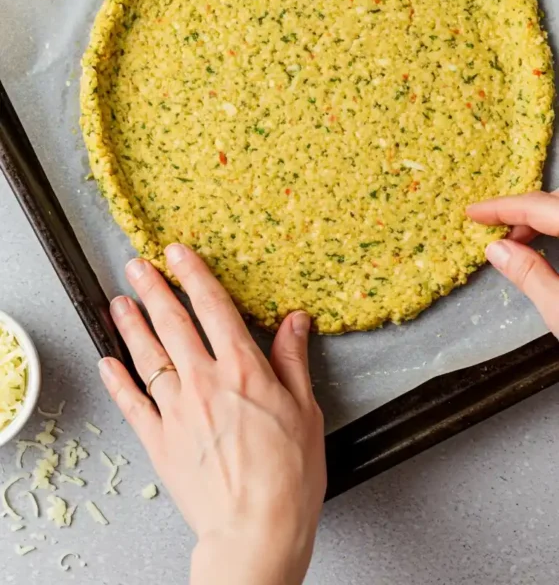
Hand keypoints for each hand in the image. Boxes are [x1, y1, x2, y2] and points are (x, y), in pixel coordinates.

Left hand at [99, 245, 325, 584]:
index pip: (213, 308)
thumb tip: (295, 320)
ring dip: (130, 325)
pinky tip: (107, 362)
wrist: (256, 531)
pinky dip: (117, 380)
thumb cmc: (288, 477)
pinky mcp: (159, 441)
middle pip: (172, 323)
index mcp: (243, 370)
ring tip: (119, 303)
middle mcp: (204, 382)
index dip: (194, 275)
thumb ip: (293, 359)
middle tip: (137, 266)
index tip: (178, 254)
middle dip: (153, 289)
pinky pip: (131, 403)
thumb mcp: (306, 410)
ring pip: (147, 356)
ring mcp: (177, 411)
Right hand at [468, 191, 558, 334]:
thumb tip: (496, 249)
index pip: (539, 206)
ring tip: (516, 240)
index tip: (472, 213)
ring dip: (541, 218)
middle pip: (555, 201)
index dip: (502, 208)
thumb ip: (531, 276)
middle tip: (493, 228)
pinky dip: (556, 226)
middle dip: (523, 211)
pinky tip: (546, 244)